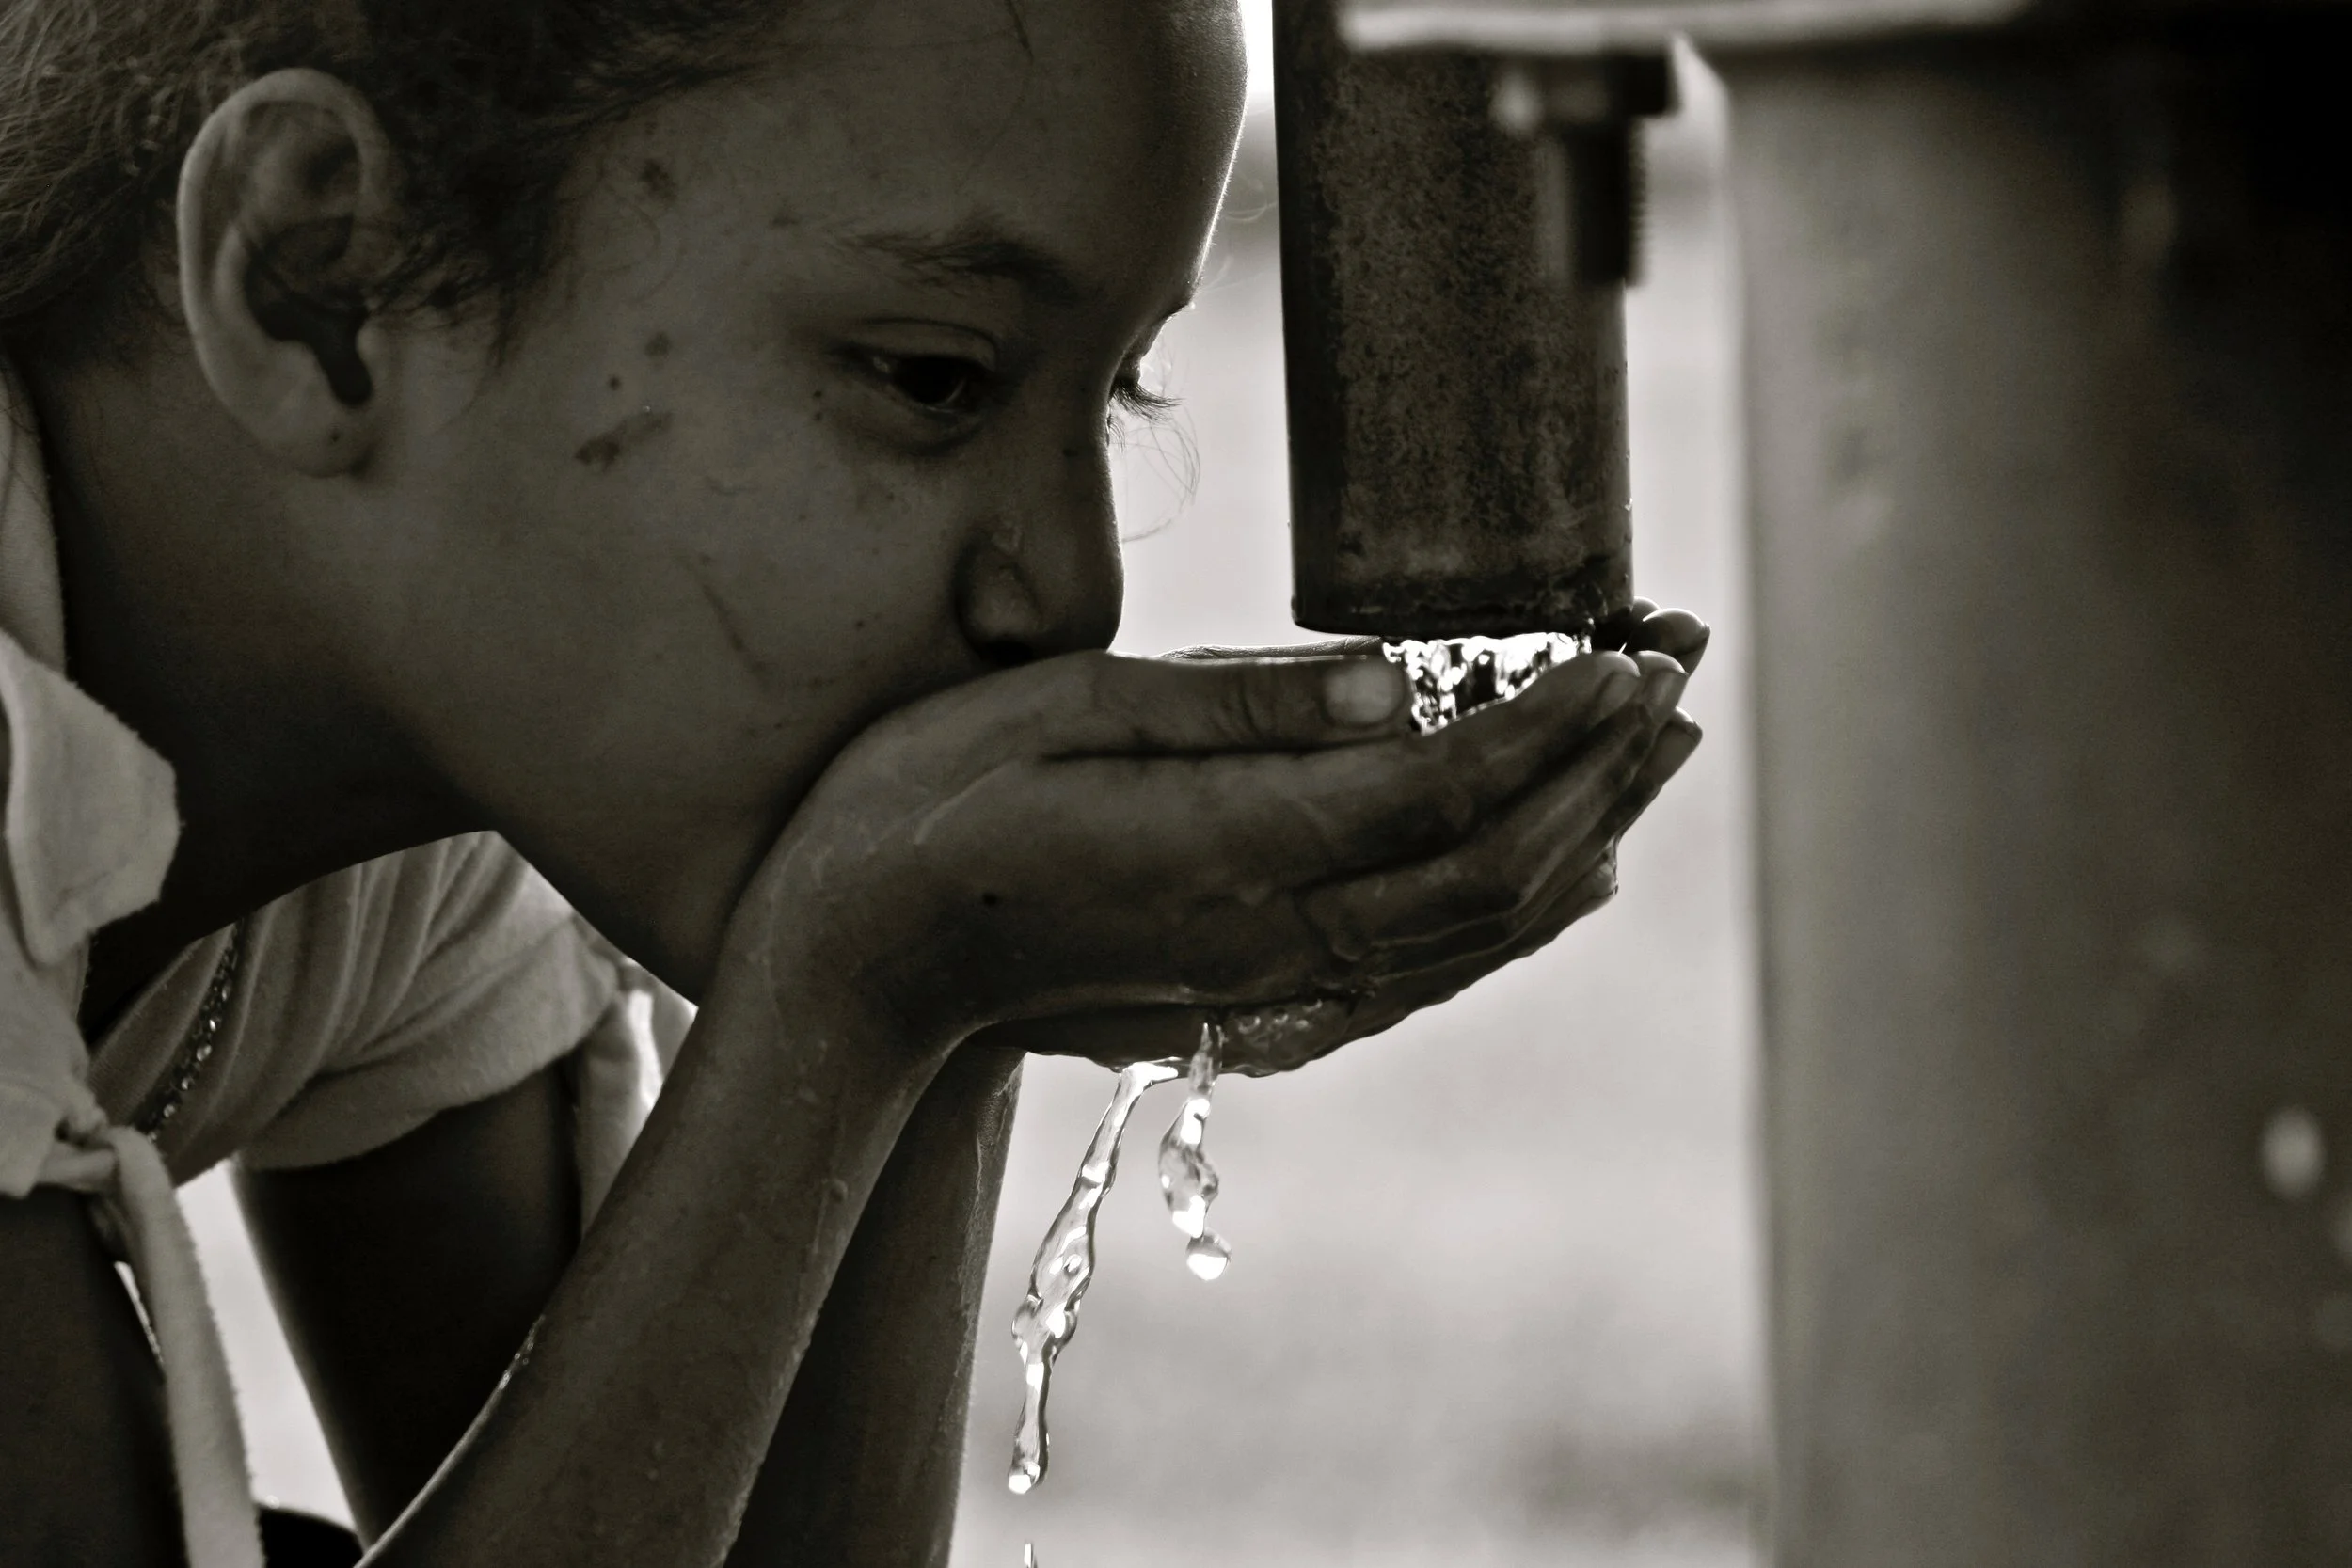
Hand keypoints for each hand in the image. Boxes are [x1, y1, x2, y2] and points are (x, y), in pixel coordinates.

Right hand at [737, 610, 1701, 1072]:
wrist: (857, 967)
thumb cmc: (929, 806)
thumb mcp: (1064, 709)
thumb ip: (1239, 701)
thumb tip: (1402, 682)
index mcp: (1232, 846)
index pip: (1447, 784)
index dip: (1555, 718)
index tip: (1630, 645)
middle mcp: (1273, 933)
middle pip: (1493, 863)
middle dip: (1603, 764)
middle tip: (1679, 665)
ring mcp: (1268, 981)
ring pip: (1476, 925)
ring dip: (1584, 835)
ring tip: (1655, 749)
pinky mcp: (1252, 1000)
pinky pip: (1424, 973)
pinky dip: (1516, 920)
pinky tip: (1566, 877)